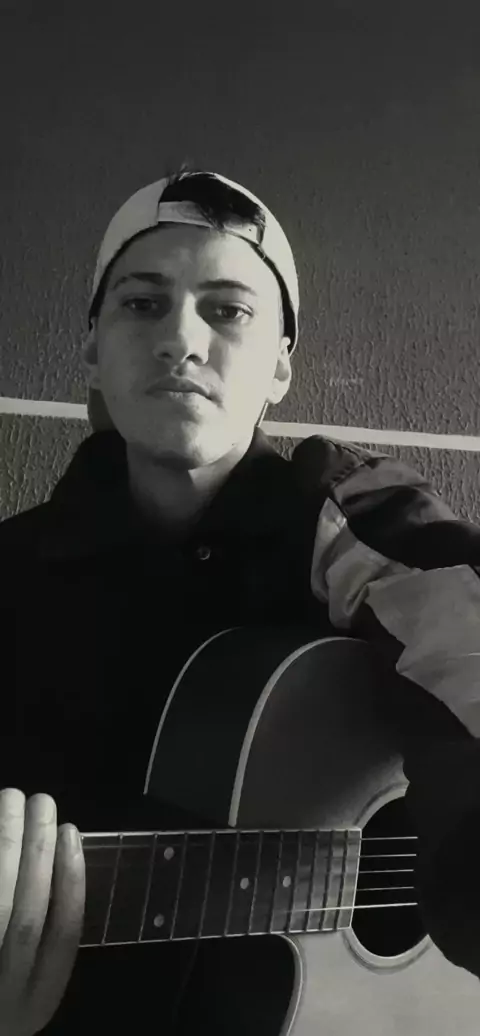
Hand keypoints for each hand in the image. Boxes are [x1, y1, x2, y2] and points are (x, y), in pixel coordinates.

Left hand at [0, 788, 84, 1034]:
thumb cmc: (3, 981)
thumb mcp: (31, 977)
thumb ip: (46, 929)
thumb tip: (58, 852)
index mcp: (37, 1002)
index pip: (64, 934)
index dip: (72, 878)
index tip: (71, 830)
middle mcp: (5, 996)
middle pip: (26, 914)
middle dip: (37, 851)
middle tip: (42, 801)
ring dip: (6, 843)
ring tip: (11, 799)